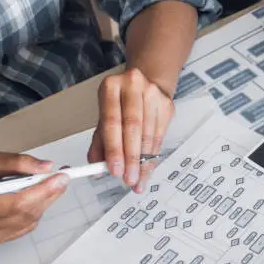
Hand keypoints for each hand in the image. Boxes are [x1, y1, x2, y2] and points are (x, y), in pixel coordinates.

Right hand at [0, 152, 67, 246]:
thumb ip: (17, 162)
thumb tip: (46, 167)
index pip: (15, 202)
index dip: (42, 191)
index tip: (60, 177)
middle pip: (24, 214)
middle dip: (48, 195)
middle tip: (61, 178)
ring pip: (27, 221)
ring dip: (43, 203)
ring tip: (48, 185)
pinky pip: (22, 227)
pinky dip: (33, 212)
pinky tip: (31, 198)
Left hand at [89, 67, 173, 192]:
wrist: (146, 84)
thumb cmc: (121, 103)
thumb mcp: (105, 116)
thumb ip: (99, 141)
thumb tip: (97, 167)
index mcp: (111, 87)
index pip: (112, 122)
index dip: (114, 148)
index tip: (115, 170)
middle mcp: (133, 87)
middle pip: (133, 128)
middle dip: (131, 158)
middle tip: (129, 178)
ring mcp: (152, 94)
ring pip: (149, 134)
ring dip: (144, 161)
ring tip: (138, 178)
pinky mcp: (166, 105)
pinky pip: (160, 136)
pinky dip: (153, 155)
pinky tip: (147, 167)